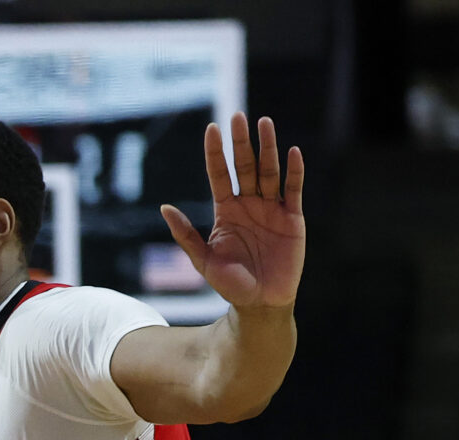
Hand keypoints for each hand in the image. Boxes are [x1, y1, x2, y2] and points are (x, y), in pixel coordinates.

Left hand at [161, 115, 303, 310]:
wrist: (259, 304)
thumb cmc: (230, 284)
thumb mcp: (202, 260)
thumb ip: (186, 234)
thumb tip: (164, 207)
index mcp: (226, 211)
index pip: (220, 175)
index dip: (215, 152)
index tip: (212, 128)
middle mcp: (249, 204)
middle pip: (245, 166)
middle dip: (241, 142)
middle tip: (238, 116)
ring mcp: (271, 208)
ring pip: (269, 171)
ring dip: (267, 148)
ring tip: (264, 123)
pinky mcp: (292, 218)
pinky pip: (293, 189)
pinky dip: (293, 171)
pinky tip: (292, 152)